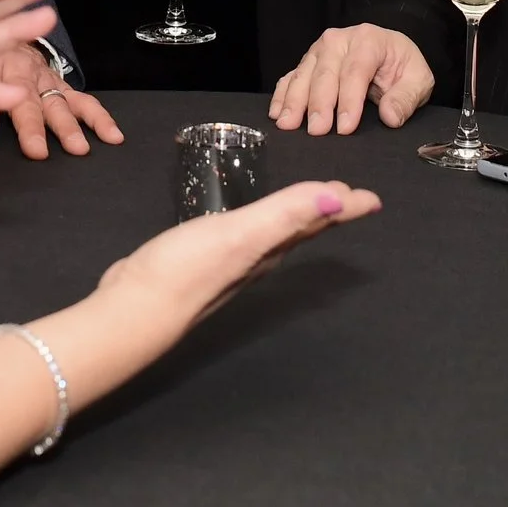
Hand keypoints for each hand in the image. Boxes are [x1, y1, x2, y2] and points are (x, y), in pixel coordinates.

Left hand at [0, 44, 125, 158]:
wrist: (1, 27)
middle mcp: (20, 70)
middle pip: (26, 97)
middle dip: (31, 126)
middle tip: (36, 151)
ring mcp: (44, 79)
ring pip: (57, 101)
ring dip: (67, 125)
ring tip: (77, 148)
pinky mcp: (61, 86)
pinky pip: (83, 101)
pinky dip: (98, 118)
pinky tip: (113, 135)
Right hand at [95, 179, 381, 327]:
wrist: (136, 309)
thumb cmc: (188, 268)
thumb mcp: (242, 235)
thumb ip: (287, 214)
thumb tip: (339, 200)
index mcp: (272, 248)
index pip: (317, 221)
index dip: (344, 207)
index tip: (371, 198)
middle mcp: (259, 258)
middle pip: (302, 230)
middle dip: (326, 212)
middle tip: (347, 197)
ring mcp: (231, 263)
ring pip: (277, 236)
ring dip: (297, 219)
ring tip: (310, 207)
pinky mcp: (204, 262)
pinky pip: (247, 238)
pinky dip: (261, 226)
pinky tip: (248, 227)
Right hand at [269, 24, 435, 135]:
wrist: (390, 52)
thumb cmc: (401, 67)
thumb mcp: (418, 80)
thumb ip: (406, 98)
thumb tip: (390, 117)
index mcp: (369, 40)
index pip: (356, 70)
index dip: (349, 99)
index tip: (345, 127)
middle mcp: (340, 40)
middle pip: (326, 72)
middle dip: (320, 103)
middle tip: (317, 131)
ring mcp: (320, 50)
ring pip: (304, 74)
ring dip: (294, 101)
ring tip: (288, 124)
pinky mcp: (308, 61)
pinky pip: (291, 77)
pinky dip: (282, 95)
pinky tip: (276, 112)